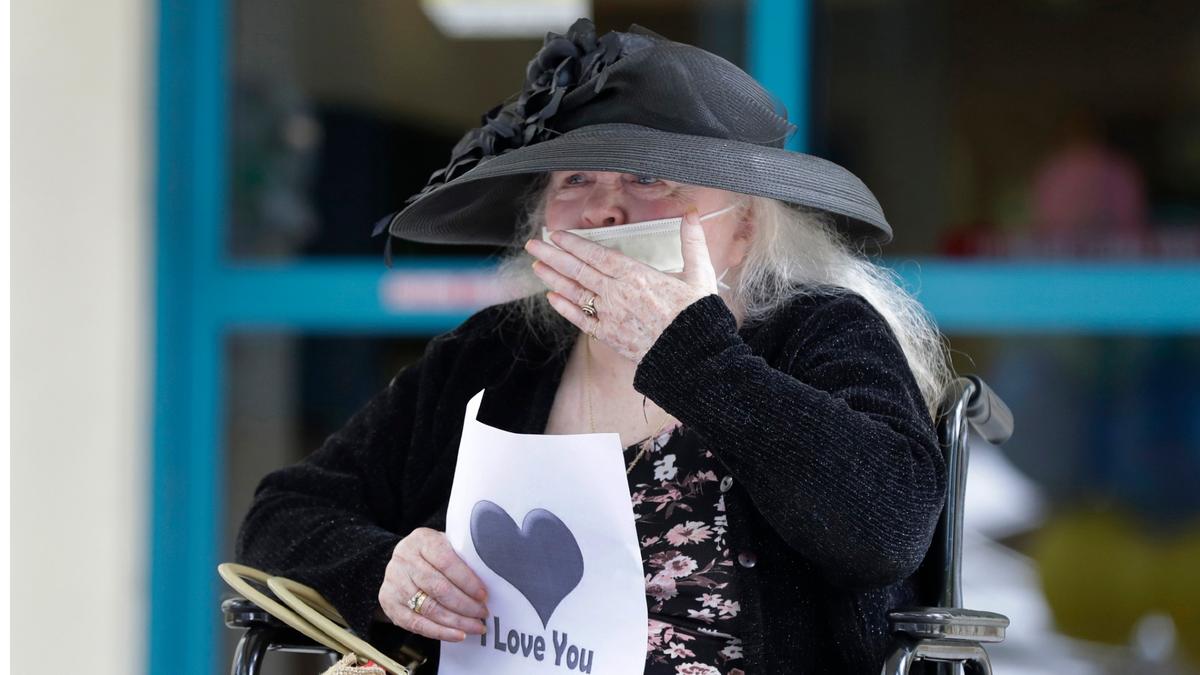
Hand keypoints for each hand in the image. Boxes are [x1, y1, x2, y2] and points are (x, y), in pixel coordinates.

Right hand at [378, 528, 488, 641]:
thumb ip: (463, 558)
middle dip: (465, 604)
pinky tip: (458, 635)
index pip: (446, 561)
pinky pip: (416, 624)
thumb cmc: (433, 554)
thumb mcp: (446, 545)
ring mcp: (394, 582)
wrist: (402, 562)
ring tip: (475, 626)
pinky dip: (440, 632)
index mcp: (422, 540)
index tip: (484, 595)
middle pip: (438, 587)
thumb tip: (490, 580)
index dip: (467, 581)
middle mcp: (404, 559)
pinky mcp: (389, 603)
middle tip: (483, 614)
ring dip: (456, 622)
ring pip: (429, 608)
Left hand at [524, 206, 718, 362]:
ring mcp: (610, 315)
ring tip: (536, 266)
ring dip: (552, 277)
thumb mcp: (700, 273)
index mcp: (637, 275)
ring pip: (574, 292)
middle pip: (577, 270)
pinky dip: (564, 307)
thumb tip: (691, 213)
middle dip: (552, 255)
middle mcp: (617, 293)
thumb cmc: (697, 316)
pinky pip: (580, 319)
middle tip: (532, 244)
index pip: (597, 254)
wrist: (693, 357)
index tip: (557, 235)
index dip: (574, 243)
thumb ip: (692, 241)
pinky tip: (552, 297)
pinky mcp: (608, 335)